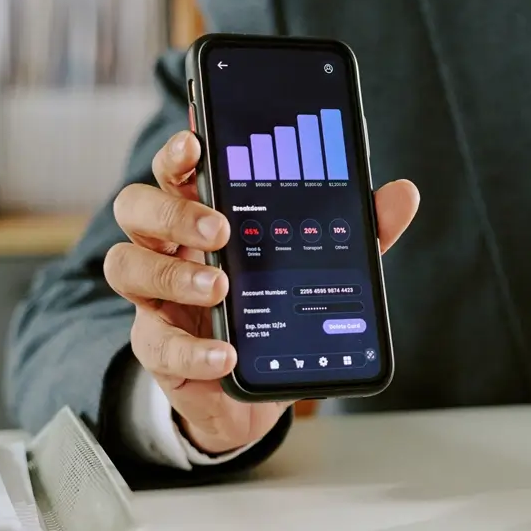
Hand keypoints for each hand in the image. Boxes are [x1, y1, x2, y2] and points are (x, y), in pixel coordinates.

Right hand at [106, 131, 419, 453]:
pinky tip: (226, 354)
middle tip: (220, 228)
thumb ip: (359, 230)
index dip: (179, 152)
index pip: (177, 170)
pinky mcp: (159, 349)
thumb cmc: (272, 307)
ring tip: (221, 288)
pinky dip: (194, 350)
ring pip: (127, 267)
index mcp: (201, 214)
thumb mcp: (320, 264)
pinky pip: (160, 345)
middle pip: (136, 207)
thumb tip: (403, 194)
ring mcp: (156, 298)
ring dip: (174, 275)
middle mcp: (168, 249)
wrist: (249, 390)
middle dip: (173, 209)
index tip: (196, 141)